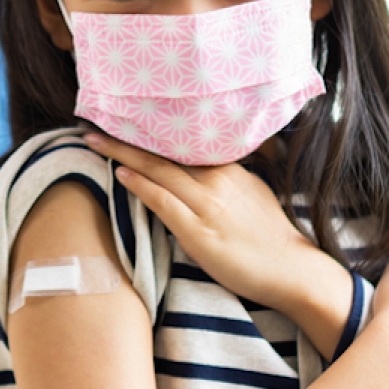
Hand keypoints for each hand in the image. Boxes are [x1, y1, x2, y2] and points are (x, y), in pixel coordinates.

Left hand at [87, 131, 329, 311]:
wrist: (295, 270)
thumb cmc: (271, 237)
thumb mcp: (252, 194)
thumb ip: (225, 180)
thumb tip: (201, 172)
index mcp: (228, 169)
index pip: (182, 144)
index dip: (151, 132)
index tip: (125, 118)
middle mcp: (216, 180)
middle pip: (164, 152)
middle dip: (126, 137)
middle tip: (94, 123)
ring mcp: (207, 205)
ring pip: (159, 171)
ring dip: (123, 154)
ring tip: (94, 142)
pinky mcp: (200, 232)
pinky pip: (164, 201)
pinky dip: (140, 186)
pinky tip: (121, 174)